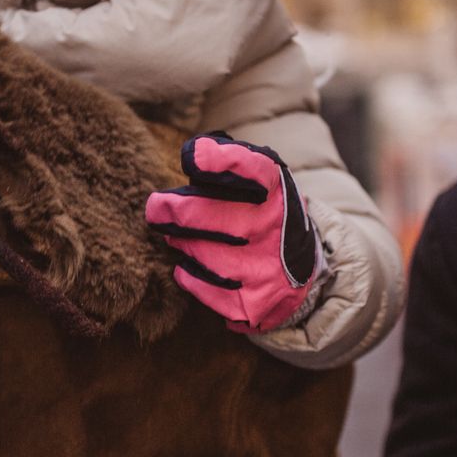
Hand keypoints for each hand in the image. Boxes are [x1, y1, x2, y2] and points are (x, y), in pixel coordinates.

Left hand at [144, 133, 322, 332]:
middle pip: (213, 216)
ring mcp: (265, 268)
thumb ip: (231, 161)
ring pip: (203, 254)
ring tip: (178, 239)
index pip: (252, 169)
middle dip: (175, 211)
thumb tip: (194, 153)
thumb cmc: (263, 213)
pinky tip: (189, 265)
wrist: (300, 270)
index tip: (191, 157)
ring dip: (183, 244)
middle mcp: (274, 227)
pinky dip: (189, 275)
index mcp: (275, 189)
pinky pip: (204, 288)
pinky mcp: (253, 303)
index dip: (220, 161)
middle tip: (156, 208)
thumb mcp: (262, 181)